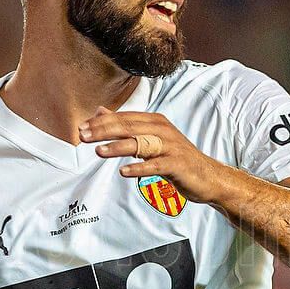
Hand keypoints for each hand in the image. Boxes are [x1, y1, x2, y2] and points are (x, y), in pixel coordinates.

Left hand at [80, 108, 234, 203]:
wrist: (207, 177)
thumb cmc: (175, 158)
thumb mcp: (150, 140)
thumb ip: (126, 126)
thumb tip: (101, 112)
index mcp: (154, 122)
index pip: (124, 118)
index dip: (102, 122)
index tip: (82, 128)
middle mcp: (162, 130)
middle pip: (129, 127)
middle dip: (104, 131)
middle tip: (84, 136)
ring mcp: (171, 146)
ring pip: (141, 143)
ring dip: (118, 147)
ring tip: (99, 151)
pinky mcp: (177, 164)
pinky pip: (156, 165)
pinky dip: (140, 168)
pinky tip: (124, 171)